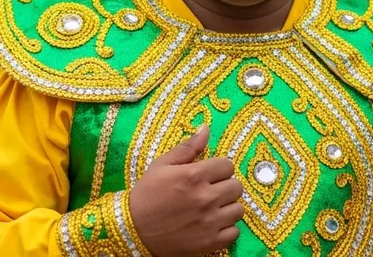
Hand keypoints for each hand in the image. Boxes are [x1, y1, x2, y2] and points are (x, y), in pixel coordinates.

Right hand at [129, 125, 243, 256]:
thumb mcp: (163, 165)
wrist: (134, 230)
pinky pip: (234, 233)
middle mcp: (206, 198)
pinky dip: (227, 228)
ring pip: (238, 210)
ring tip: (214, 207)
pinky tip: (214, 224)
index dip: (219, 167)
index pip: (227, 166)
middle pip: (236, 187)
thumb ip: (188, 147)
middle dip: (225, 185)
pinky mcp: (210, 243)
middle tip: (212, 189)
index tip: (210, 173)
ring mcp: (209, 222)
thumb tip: (206, 129)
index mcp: (194, 175)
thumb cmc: (147, 194)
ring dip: (228, 206)